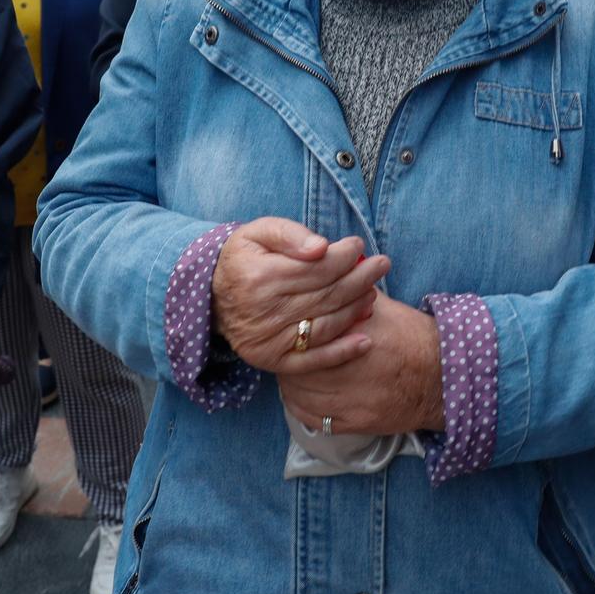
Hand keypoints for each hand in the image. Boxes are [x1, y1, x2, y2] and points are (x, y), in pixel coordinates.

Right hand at [213, 217, 384, 374]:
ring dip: (355, 310)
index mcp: (259, 277)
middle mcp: (263, 312)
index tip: (359, 245)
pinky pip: (313, 360)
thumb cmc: (245, 258)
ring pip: (324, 326)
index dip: (343, 257)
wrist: (212, 297)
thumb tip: (322, 247)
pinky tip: (365, 341)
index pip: (316, 269)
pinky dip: (342, 353)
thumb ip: (290, 234)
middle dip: (359, 279)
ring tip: (373, 293)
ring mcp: (268, 340)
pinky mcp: (272, 360)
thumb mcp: (259, 232)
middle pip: (326, 296)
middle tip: (381, 265)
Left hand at [278, 294, 444, 435]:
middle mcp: (352, 368)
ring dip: (291, 382)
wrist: (441, 376)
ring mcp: (353, 399)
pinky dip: (300, 406)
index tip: (292, 327)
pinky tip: (300, 394)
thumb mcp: (382, 306)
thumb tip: (324, 270)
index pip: (308, 334)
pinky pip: (314, 419)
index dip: (294, 332)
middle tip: (287, 349)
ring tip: (293, 370)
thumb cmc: (410, 337)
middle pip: (300, 365)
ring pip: (301, 393)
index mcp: (357, 334)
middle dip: (290, 357)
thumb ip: (351, 290)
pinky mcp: (356, 422)